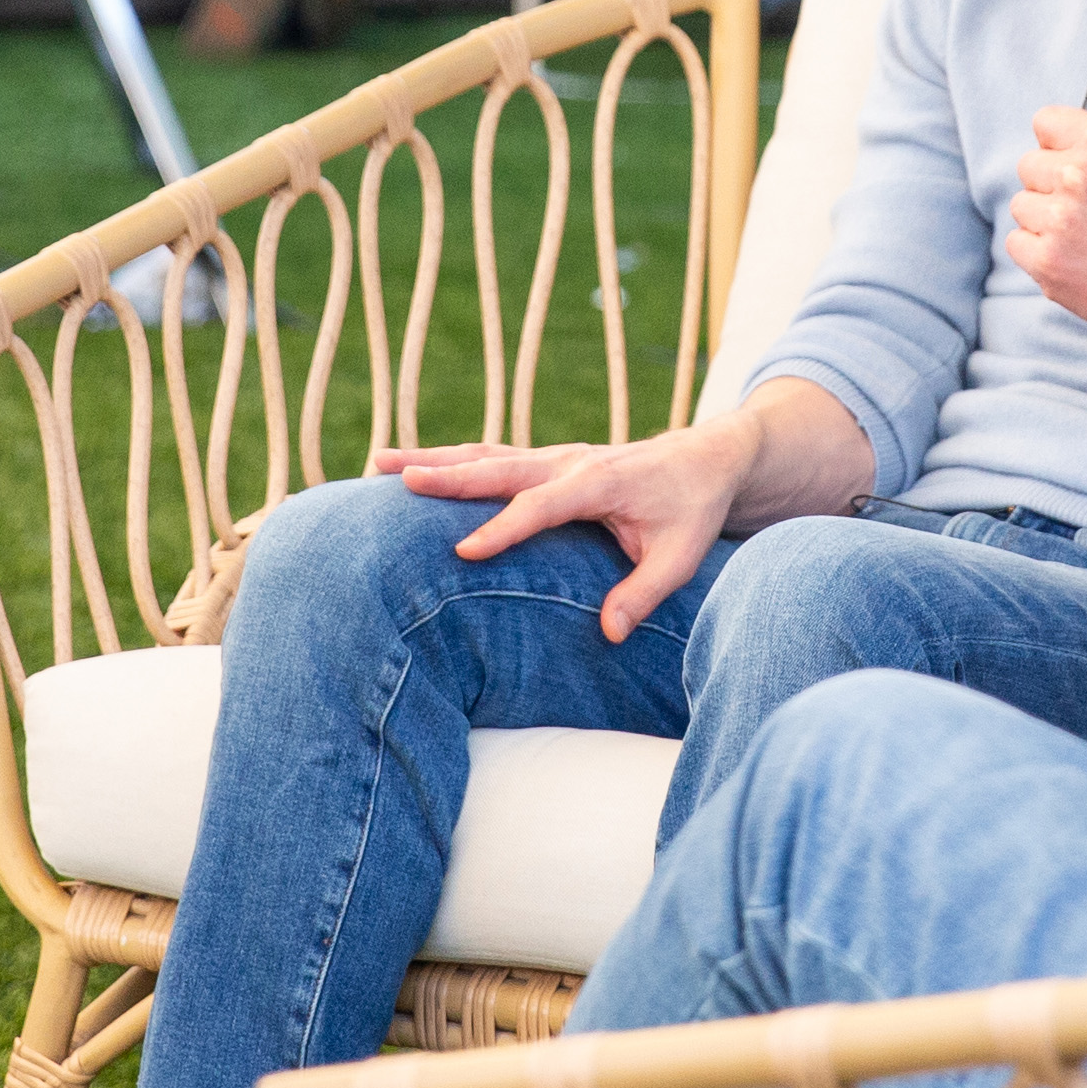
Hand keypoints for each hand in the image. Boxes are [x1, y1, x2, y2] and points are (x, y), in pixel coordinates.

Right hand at [389, 420, 752, 641]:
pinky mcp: (547, 462)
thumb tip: (610, 633)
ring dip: (433, 459)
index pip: (541, 506)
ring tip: (379, 463)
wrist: (707, 458)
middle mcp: (567, 461)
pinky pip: (493, 458)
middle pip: (498, 466)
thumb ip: (643, 593)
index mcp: (597, 481)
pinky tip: (414, 469)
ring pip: (485, 455)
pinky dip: (453, 462)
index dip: (502, 528)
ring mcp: (554, 457)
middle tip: (398, 479)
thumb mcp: (680, 556)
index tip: (463, 551)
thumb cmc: (692, 507)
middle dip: (447, 475)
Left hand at [1005, 106, 1086, 341]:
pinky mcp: (1047, 260)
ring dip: (1044, 219)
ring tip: (1082, 237)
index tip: (1064, 157)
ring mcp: (1059, 219)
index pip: (1045, 122)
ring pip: (1022, 205)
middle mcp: (1077, 175)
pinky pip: (1017, 243)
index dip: (1057, 143)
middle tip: (1082, 207)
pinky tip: (1072, 257)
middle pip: (1029, 165)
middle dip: (1051, 184)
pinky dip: (1038, 252)